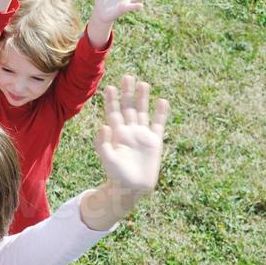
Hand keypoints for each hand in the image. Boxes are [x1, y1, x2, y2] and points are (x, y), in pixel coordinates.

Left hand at [94, 75, 168, 195]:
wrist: (132, 187)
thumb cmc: (116, 175)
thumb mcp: (107, 159)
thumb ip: (102, 144)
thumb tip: (103, 125)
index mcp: (116, 134)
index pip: (113, 113)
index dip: (112, 100)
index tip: (110, 87)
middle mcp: (129, 131)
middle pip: (128, 108)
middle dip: (127, 93)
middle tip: (127, 77)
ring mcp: (142, 135)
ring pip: (143, 112)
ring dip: (143, 99)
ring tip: (143, 84)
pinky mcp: (154, 141)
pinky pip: (158, 124)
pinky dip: (161, 114)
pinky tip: (162, 101)